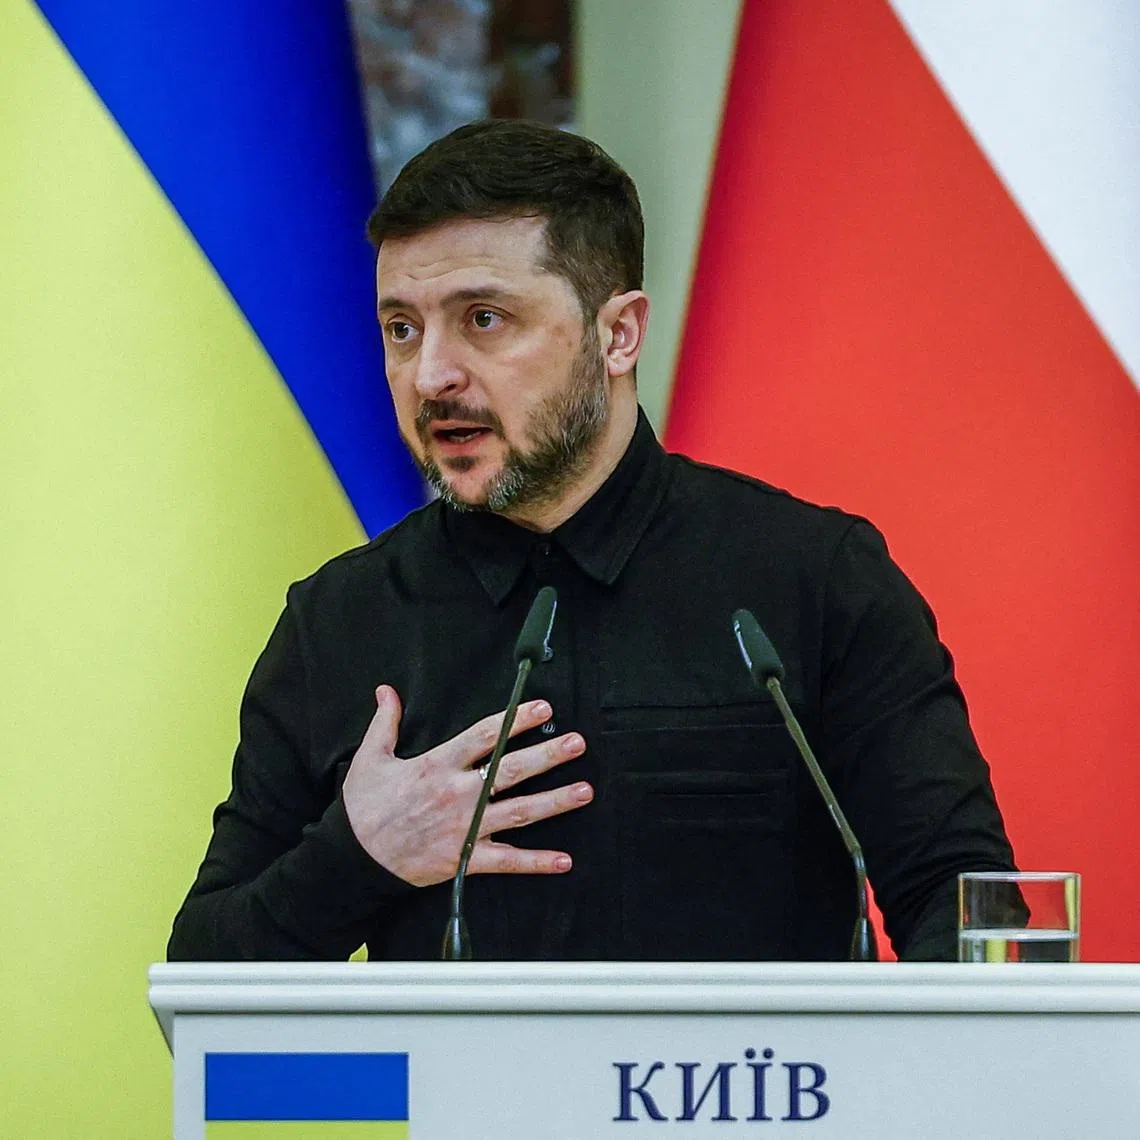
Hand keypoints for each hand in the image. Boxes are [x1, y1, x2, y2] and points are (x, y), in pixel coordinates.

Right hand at [342, 685, 592, 885]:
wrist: (351, 859)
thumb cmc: (362, 808)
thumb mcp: (369, 758)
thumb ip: (384, 722)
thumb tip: (386, 691)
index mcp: (436, 765)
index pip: (483, 736)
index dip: (515, 720)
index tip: (542, 707)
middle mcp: (456, 794)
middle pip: (510, 770)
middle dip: (547, 755)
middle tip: (577, 743)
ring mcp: (463, 828)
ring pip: (517, 812)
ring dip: (554, 802)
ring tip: (585, 791)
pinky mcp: (463, 860)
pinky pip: (506, 861)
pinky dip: (536, 862)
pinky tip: (564, 860)